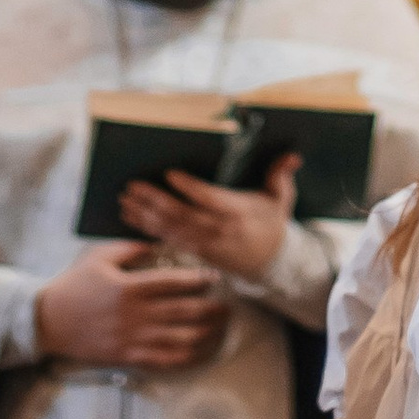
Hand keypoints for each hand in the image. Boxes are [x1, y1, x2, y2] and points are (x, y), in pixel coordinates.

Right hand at [34, 241, 225, 370]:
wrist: (48, 321)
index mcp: (130, 288)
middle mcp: (135, 315)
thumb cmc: (74, 285)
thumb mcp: (99, 257)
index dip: (198, 280)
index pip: (173, 283)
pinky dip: (187, 357)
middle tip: (228, 305)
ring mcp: (132, 339)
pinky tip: (200, 350)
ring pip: (180, 339)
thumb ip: (130, 248)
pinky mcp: (128, 357)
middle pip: (184, 312)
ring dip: (206, 334)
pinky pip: (164, 360)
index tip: (214, 277)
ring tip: (221, 328)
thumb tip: (157, 241)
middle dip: (211, 309)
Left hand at [117, 154, 301, 282]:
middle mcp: (219, 229)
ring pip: (171, 229)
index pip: (210, 199)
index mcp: (238, 212)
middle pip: (183, 215)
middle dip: (155, 201)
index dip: (190, 188)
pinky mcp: (196, 251)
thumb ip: (281, 176)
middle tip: (133, 187)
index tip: (170, 174)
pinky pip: (169, 239)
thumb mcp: (281, 199)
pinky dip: (148, 229)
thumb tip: (293, 156)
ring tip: (125, 200)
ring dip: (146, 215)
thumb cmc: (271, 223)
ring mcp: (205, 244)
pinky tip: (131, 217)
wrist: (271, 262)